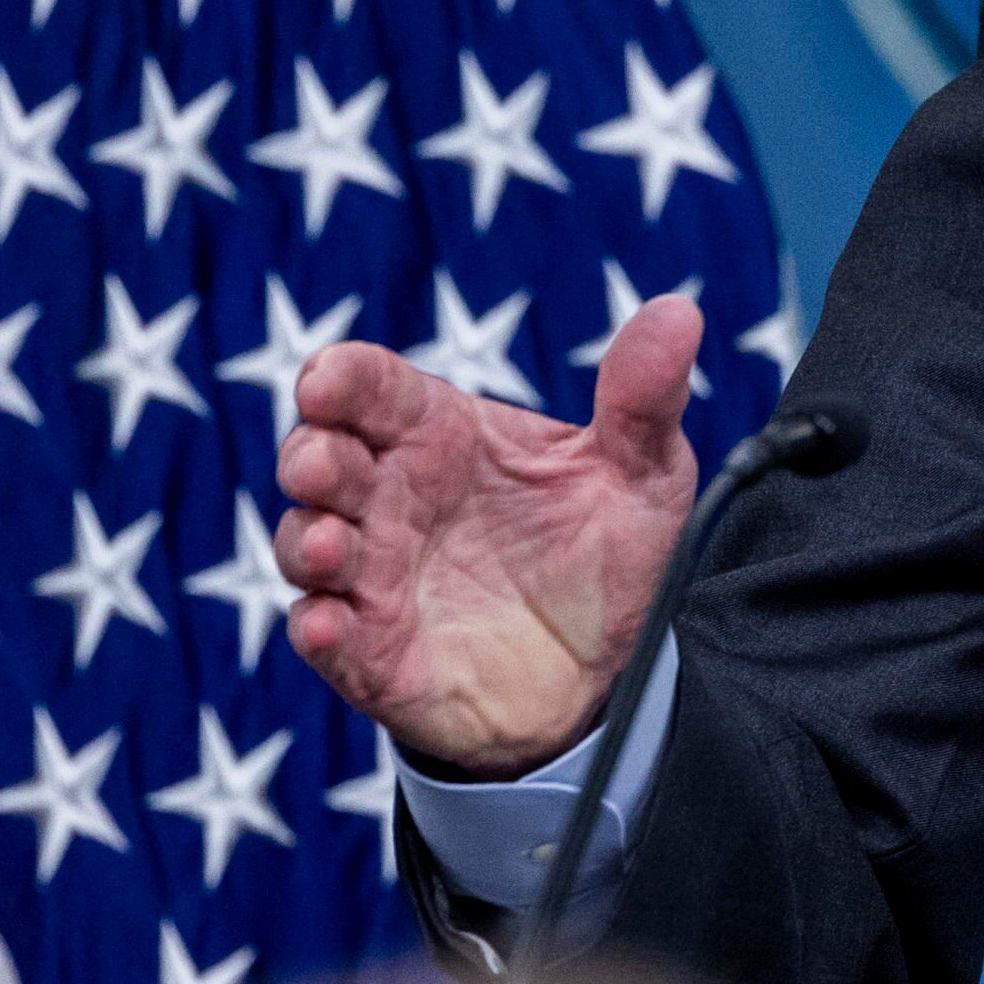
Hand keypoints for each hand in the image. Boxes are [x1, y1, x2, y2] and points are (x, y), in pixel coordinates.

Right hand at [277, 299, 704, 778]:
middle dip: (310, 455)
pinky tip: (333, 624)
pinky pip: (324, 636)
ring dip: (306, 541)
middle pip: (318, 457)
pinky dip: (319, 628)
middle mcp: (391, 498)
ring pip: (304, 544)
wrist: (610, 673)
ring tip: (336, 545)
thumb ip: (644, 398)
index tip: (330, 380)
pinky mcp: (372, 652)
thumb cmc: (604, 557)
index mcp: (440, 434)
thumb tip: (679, 310)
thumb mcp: (642, 474)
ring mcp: (374, 574)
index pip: (370, 388)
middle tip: (325, 464)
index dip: (340, 378)